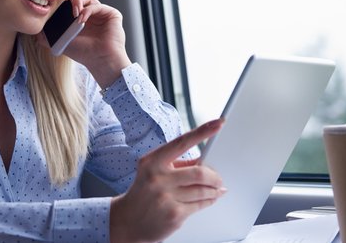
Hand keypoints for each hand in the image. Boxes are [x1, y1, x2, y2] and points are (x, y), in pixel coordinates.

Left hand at [36, 0, 130, 86]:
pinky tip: (81, 19)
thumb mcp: (62, 42)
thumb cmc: (84, 53)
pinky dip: (88, 10)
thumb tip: (36, 32)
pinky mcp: (112, 14)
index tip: (56, 1)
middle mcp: (92, 12)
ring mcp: (102, 13)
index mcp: (81, 16)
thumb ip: (48, 37)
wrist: (100, 60)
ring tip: (74, 12)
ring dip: (78, 1)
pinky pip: (97, 5)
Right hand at [110, 119, 226, 242]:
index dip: (203, 132)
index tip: (219, 123)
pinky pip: (200, 205)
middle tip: (219, 179)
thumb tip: (205, 161)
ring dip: (214, 190)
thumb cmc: (144, 192)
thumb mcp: (154, 171)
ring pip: (203, 190)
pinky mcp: (174, 215)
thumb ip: (178, 164)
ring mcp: (165, 198)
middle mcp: (158, 178)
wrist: (126, 221)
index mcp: (152, 161)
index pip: (182, 142)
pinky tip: (210, 198)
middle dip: (215, 177)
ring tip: (216, 189)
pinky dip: (209, 201)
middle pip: (199, 172)